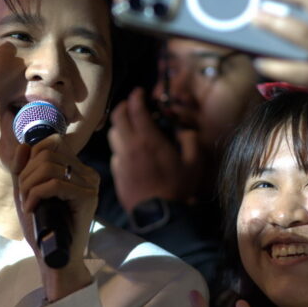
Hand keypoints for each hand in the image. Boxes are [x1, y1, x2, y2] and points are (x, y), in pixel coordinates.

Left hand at [12, 134, 97, 300]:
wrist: (55, 258)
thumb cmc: (42, 227)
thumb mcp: (27, 192)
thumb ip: (23, 168)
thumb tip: (25, 145)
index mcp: (77, 169)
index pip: (52, 143)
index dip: (32, 157)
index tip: (26, 183)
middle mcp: (87, 173)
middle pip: (48, 152)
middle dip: (27, 174)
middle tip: (25, 197)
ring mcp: (90, 184)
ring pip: (49, 166)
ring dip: (29, 185)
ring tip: (29, 204)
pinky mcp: (87, 197)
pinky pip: (54, 184)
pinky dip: (36, 195)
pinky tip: (32, 209)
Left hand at [108, 87, 200, 211]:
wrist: (158, 214)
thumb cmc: (177, 188)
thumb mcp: (194, 164)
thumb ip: (190, 142)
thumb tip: (184, 131)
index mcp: (148, 139)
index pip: (136, 109)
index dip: (136, 96)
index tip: (140, 91)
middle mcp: (130, 145)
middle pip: (118, 117)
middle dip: (123, 106)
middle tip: (131, 104)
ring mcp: (120, 159)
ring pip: (113, 133)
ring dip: (119, 125)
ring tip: (128, 126)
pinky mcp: (116, 172)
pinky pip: (115, 152)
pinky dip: (120, 145)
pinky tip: (129, 150)